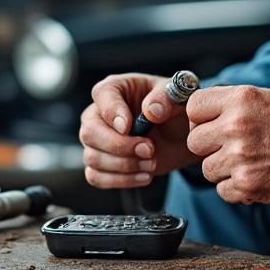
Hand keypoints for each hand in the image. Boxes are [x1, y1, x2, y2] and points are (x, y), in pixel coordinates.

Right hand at [79, 73, 200, 188]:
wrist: (180, 135)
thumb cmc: (174, 109)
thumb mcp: (177, 97)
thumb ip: (165, 99)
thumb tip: (151, 111)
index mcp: (115, 88)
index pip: (102, 95)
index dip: (113, 113)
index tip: (129, 126)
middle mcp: (99, 113)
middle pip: (89, 132)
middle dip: (120, 146)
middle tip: (149, 149)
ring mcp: (96, 140)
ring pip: (92, 157)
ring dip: (125, 166)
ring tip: (152, 163)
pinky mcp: (100, 163)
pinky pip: (96, 177)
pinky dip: (121, 180)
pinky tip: (144, 175)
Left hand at [185, 85, 269, 204]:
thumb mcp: (266, 98)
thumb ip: (232, 104)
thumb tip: (202, 112)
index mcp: (239, 99)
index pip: (193, 107)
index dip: (200, 119)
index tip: (212, 126)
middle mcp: (235, 126)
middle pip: (195, 141)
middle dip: (210, 147)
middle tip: (233, 149)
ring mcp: (239, 157)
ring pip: (207, 169)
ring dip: (224, 170)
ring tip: (252, 163)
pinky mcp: (247, 185)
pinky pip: (222, 191)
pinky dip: (237, 189)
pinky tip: (258, 177)